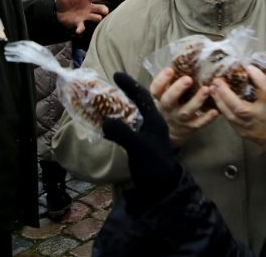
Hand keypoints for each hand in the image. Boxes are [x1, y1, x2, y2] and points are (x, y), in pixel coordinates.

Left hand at [55, 0, 109, 33]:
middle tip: (105, 10)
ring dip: (97, 18)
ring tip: (98, 18)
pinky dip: (81, 29)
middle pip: (99, 8)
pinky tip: (78, 30)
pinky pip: (82, 27)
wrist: (56, 11)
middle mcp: (87, 7)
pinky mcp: (78, 23)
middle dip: (103, 9)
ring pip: (95, 17)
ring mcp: (84, 16)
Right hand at [103, 72, 180, 203]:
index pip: (143, 96)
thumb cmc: (154, 166)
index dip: (130, 84)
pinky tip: (106, 125)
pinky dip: (117, 123)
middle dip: (124, 94)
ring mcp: (146, 135)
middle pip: (138, 103)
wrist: (161, 190)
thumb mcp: (138, 147)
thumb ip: (122, 132)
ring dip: (119, 108)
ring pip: (132, 115)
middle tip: (108, 87)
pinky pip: (127, 128)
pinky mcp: (140, 145)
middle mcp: (152, 124)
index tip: (116, 75)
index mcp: (155, 120)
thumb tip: (104, 121)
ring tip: (104, 103)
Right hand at [150, 67, 218, 147]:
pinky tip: (215, 111)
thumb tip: (186, 56)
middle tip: (188, 79)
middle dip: (178, 89)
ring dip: (197, 101)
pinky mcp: (190, 127)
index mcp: (160, 97)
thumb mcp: (166, 91)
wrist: (170, 128)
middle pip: (169, 100)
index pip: (156, 88)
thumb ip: (173, 78)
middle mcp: (167, 108)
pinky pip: (199, 123)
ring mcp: (178, 118)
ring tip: (206, 90)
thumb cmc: (171, 102)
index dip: (162, 80)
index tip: (170, 70)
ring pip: (186, 111)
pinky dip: (207, 118)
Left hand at [209, 65, 265, 149]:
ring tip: (214, 92)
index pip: (236, 104)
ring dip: (220, 104)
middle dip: (219, 97)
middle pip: (228, 111)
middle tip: (212, 85)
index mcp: (255, 115)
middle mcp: (247, 124)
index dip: (225, 93)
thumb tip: (248, 68)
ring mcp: (244, 131)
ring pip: (228, 117)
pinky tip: (223, 104)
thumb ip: (261, 81)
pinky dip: (225, 112)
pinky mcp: (244, 134)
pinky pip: (231, 122)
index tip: (218, 80)